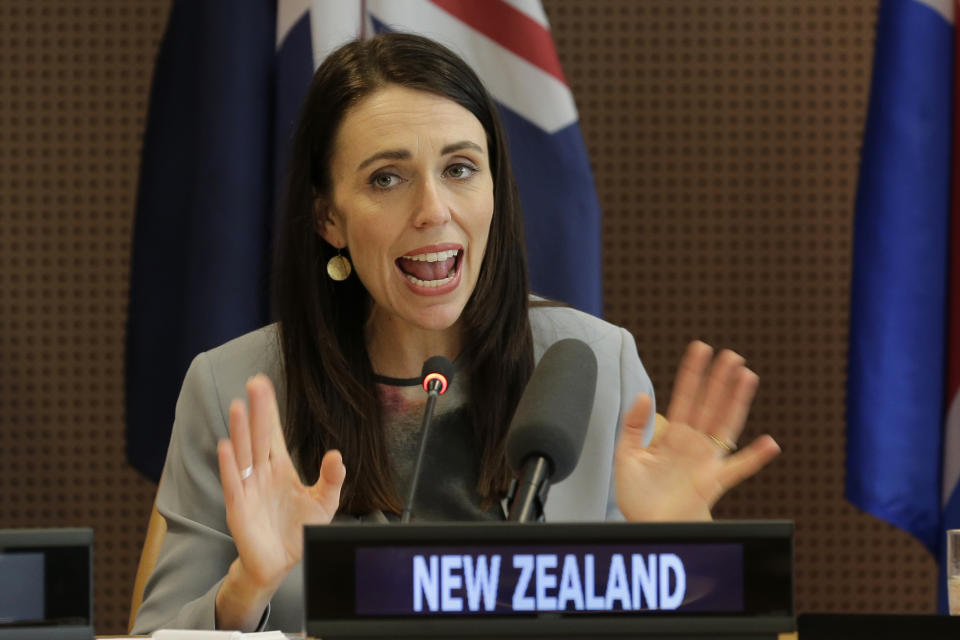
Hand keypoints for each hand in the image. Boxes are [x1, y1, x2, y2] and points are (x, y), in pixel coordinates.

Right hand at [215, 374, 344, 628]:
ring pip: (243, 454)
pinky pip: (233, 484)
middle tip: (255, 382)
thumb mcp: (324, 503)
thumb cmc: (299, 529)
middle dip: (257, 410)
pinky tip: (227, 447)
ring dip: (240, 431)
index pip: (272, 433)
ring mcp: (248, 489)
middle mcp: (261, 473)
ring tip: (239, 406)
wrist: (281, 564)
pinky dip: (229, 466)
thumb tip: (335, 455)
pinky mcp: (239, 508)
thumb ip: (331, 479)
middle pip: (258, 436)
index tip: (264, 384)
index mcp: (280, 468)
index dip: (269, 410)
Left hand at [614, 341, 780, 520]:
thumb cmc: (639, 497)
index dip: (692, 373)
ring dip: (737, 401)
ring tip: (747, 377)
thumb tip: (643, 396)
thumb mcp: (626, 457)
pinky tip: (769, 443)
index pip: (685, 397)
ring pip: (725, 424)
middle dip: (720, 379)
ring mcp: (706, 461)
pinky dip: (755, 458)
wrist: (649, 526)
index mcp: (672, 436)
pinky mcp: (713, 482)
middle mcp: (693, 444)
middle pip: (710, 404)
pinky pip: (739, 468)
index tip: (700, 349)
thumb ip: (633, 427)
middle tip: (731, 355)